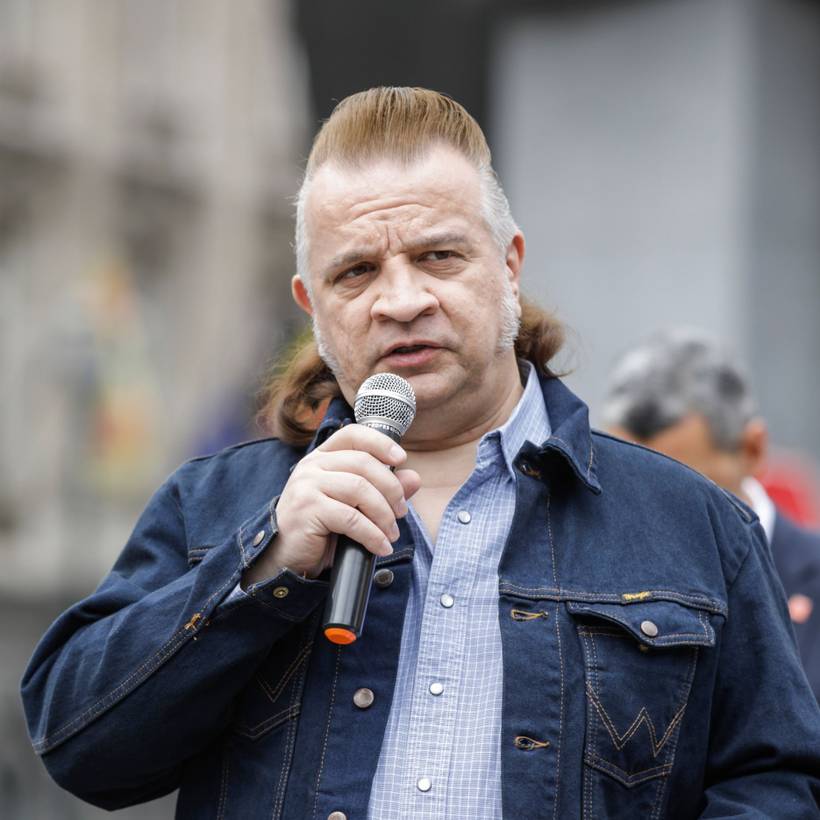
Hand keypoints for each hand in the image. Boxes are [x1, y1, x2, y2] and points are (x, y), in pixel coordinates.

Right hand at [243, 425, 420, 585]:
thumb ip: (383, 489)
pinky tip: (380, 546)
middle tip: (401, 512)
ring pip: (359, 489)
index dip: (380, 442)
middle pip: (363, 464)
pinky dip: (372, 534)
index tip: (401, 459)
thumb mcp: (354, 505)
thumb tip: (414, 478)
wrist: (286, 558)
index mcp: (322, 457)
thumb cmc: (320, 529)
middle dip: (391, 489)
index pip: (353, 434)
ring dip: (384, 514)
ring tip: (391, 534)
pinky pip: (351, 518)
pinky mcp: (307, 509)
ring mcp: (307, 485)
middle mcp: (312, 466)